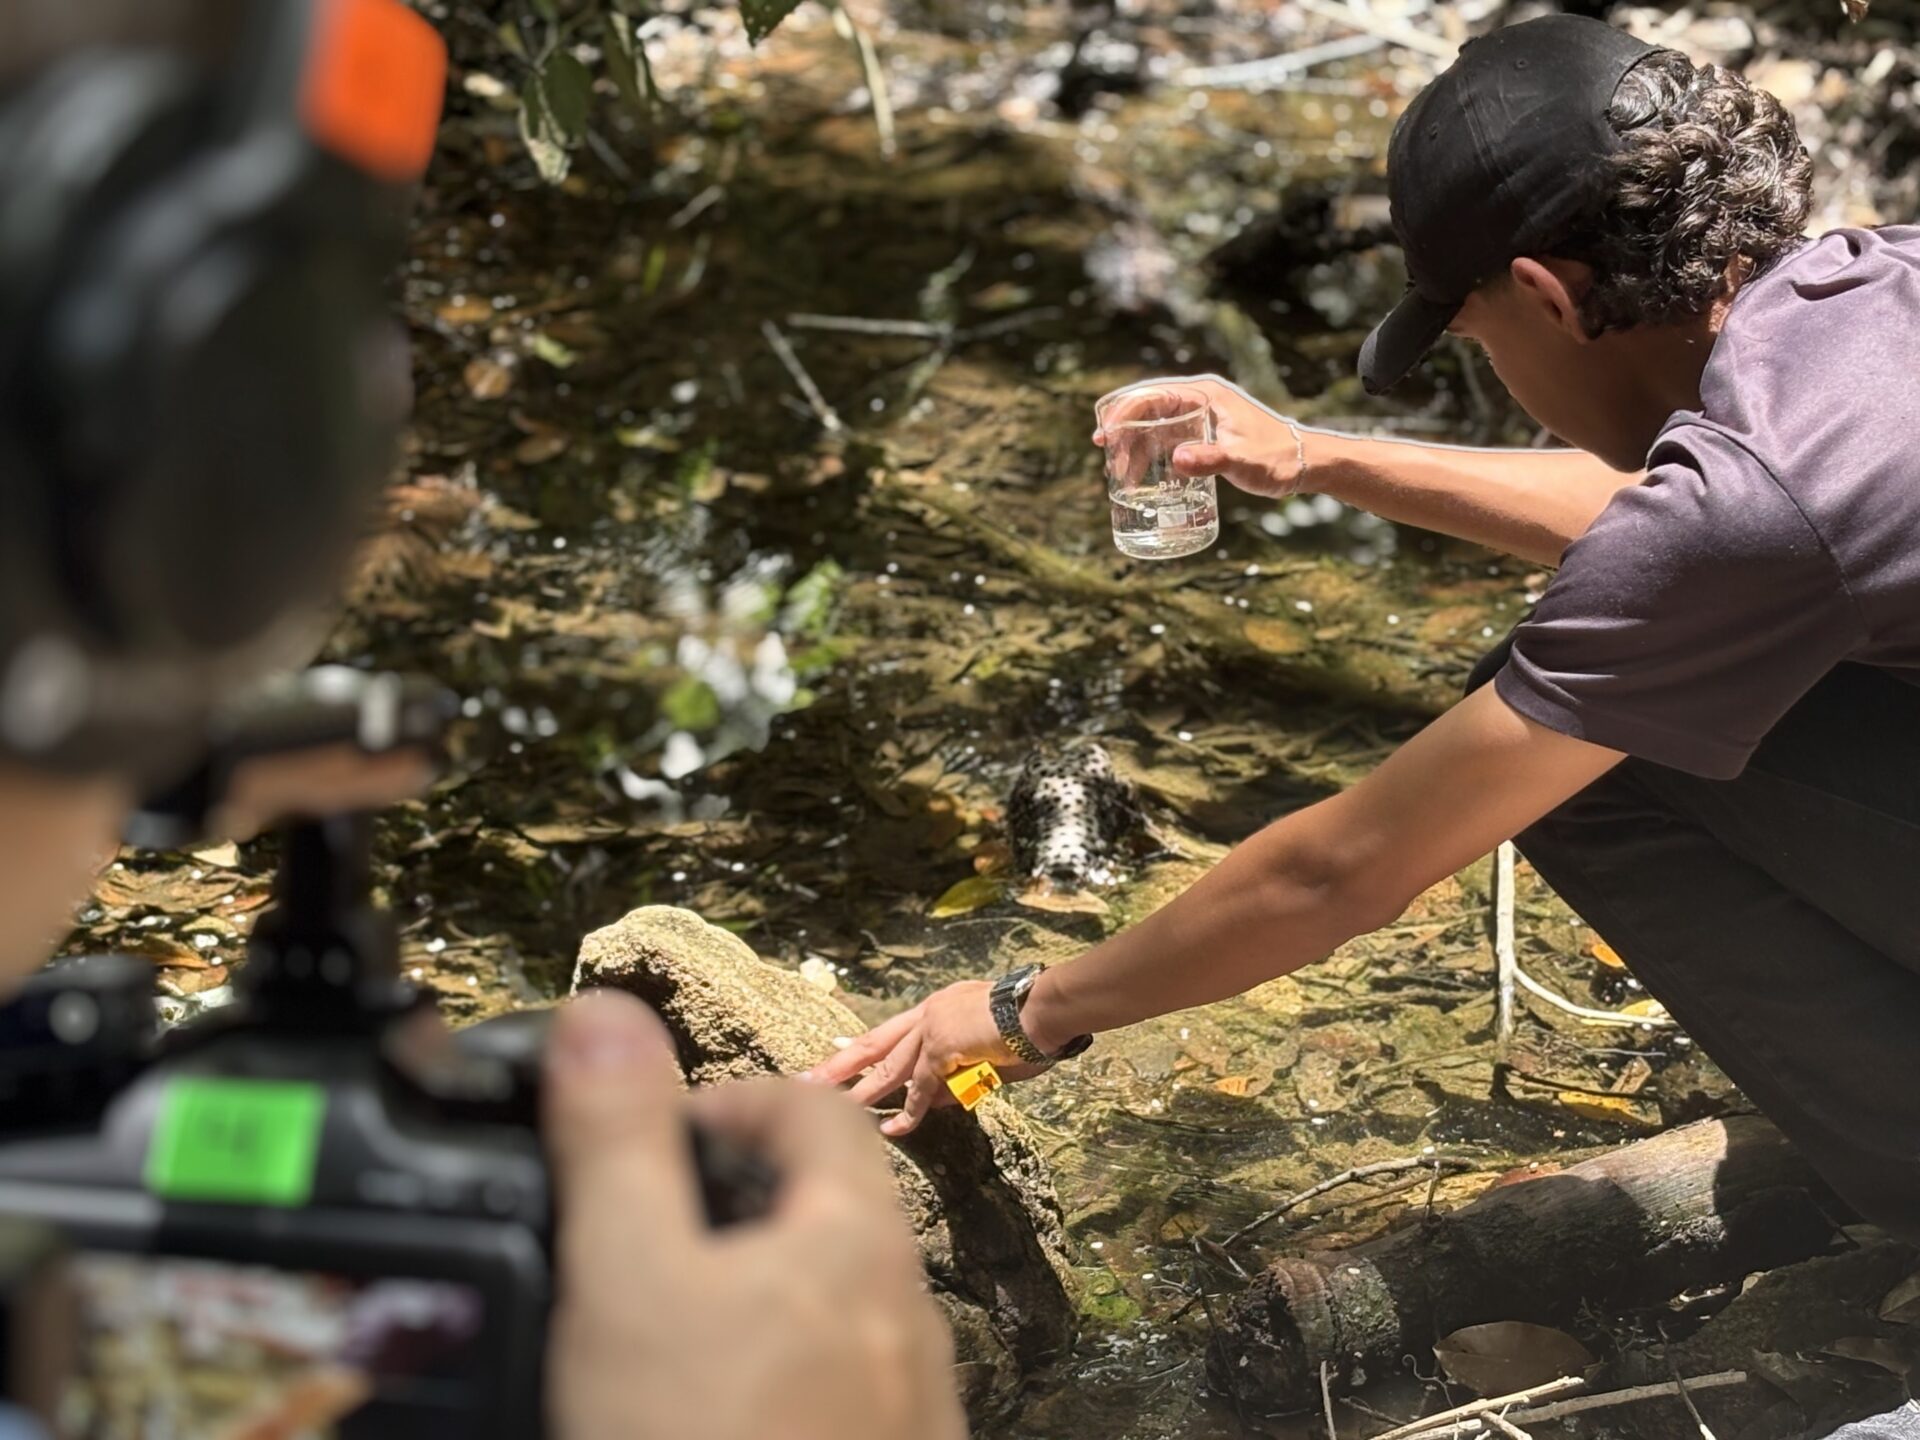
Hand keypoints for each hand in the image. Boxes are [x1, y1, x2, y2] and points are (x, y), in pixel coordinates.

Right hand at [544, 991, 965, 1439]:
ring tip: (662, 1331)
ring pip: (833, 1304)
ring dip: (754, 1292)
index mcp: (855, 1241)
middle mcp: (905, 1312)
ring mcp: (908, 1402)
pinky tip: (715, 1416)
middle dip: (735, 1200)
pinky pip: (836, 1388)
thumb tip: (606, 1015)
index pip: (810, 1110)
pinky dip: (775, 1374)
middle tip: (640, 1234)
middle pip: (828, 1207)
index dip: (724, 1101)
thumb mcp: (630, 1282)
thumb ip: (618, 1145)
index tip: (648, 1139)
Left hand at [801, 981, 1050, 1137]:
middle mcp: (928, 1013)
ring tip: (833, 1109)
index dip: (861, 1045)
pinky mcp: (942, 1048)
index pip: (891, 1030)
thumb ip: (954, 1074)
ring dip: (860, 1091)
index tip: (836, 1053)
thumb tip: (930, 1102)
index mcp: (938, 1007)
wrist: (1042, 1009)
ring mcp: (932, 1029)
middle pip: (874, 1043)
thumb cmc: (1026, 1026)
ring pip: (888, 1067)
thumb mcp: (983, 1050)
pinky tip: (893, 1128)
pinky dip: (909, 1111)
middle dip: (840, 1064)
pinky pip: (921, 1088)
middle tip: (808, 1079)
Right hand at [1094, 375, 1307, 498]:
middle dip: (1123, 430)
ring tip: (1122, 475)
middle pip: (1148, 407)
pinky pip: (1167, 438)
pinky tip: (1141, 475)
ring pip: (1155, 425)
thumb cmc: (1277, 458)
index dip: (1124, 411)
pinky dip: (1150, 453)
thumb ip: (1210, 460)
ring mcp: (1202, 416)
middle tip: (1107, 456)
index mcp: (1206, 394)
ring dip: (1135, 446)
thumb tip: (1177, 460)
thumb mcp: (1242, 461)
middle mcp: (1201, 399)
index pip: (1153, 394)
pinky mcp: (1205, 434)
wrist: (1304, 463)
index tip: (1105, 433)